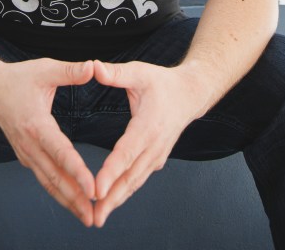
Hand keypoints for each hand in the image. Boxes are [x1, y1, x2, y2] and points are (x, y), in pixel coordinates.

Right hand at [0, 57, 96, 225]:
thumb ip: (70, 71)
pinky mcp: (25, 156)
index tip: (93, 188)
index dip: (77, 172)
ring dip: (67, 201)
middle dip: (75, 198)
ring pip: (48, 182)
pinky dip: (58, 192)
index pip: (60, 153)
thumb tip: (94, 66)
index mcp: (36, 124)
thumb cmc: (17, 78)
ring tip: (87, 217)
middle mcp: (29, 144)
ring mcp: (25, 153)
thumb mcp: (45, 69)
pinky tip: (72, 202)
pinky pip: (43, 177)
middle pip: (54, 177)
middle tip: (94, 216)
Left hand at [92, 59, 206, 226]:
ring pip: (134, 182)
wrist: (190, 94)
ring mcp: (156, 155)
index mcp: (149, 126)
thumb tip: (93, 67)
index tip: (96, 189)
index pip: (126, 153)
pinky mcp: (155, 159)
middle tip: (93, 216)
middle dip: (111, 198)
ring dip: (117, 200)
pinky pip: (138, 179)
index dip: (111, 172)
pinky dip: (124, 192)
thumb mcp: (139, 72)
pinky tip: (110, 203)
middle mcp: (154, 146)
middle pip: (130, 177)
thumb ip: (116, 73)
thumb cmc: (162, 82)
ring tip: (97, 217)